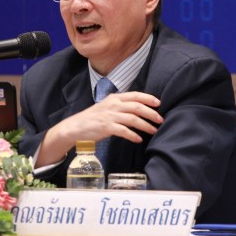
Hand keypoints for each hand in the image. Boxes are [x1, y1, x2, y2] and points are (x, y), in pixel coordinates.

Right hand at [36, 91, 162, 166]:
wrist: (75, 127)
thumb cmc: (93, 119)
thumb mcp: (107, 107)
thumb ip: (120, 106)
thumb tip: (138, 109)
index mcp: (114, 98)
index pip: (135, 95)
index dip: (148, 98)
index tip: (158, 103)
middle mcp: (113, 105)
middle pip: (137, 107)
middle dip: (151, 113)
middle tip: (160, 119)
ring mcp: (110, 116)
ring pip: (133, 119)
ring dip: (146, 125)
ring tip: (153, 131)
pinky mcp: (106, 127)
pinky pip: (124, 131)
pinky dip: (133, 135)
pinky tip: (138, 139)